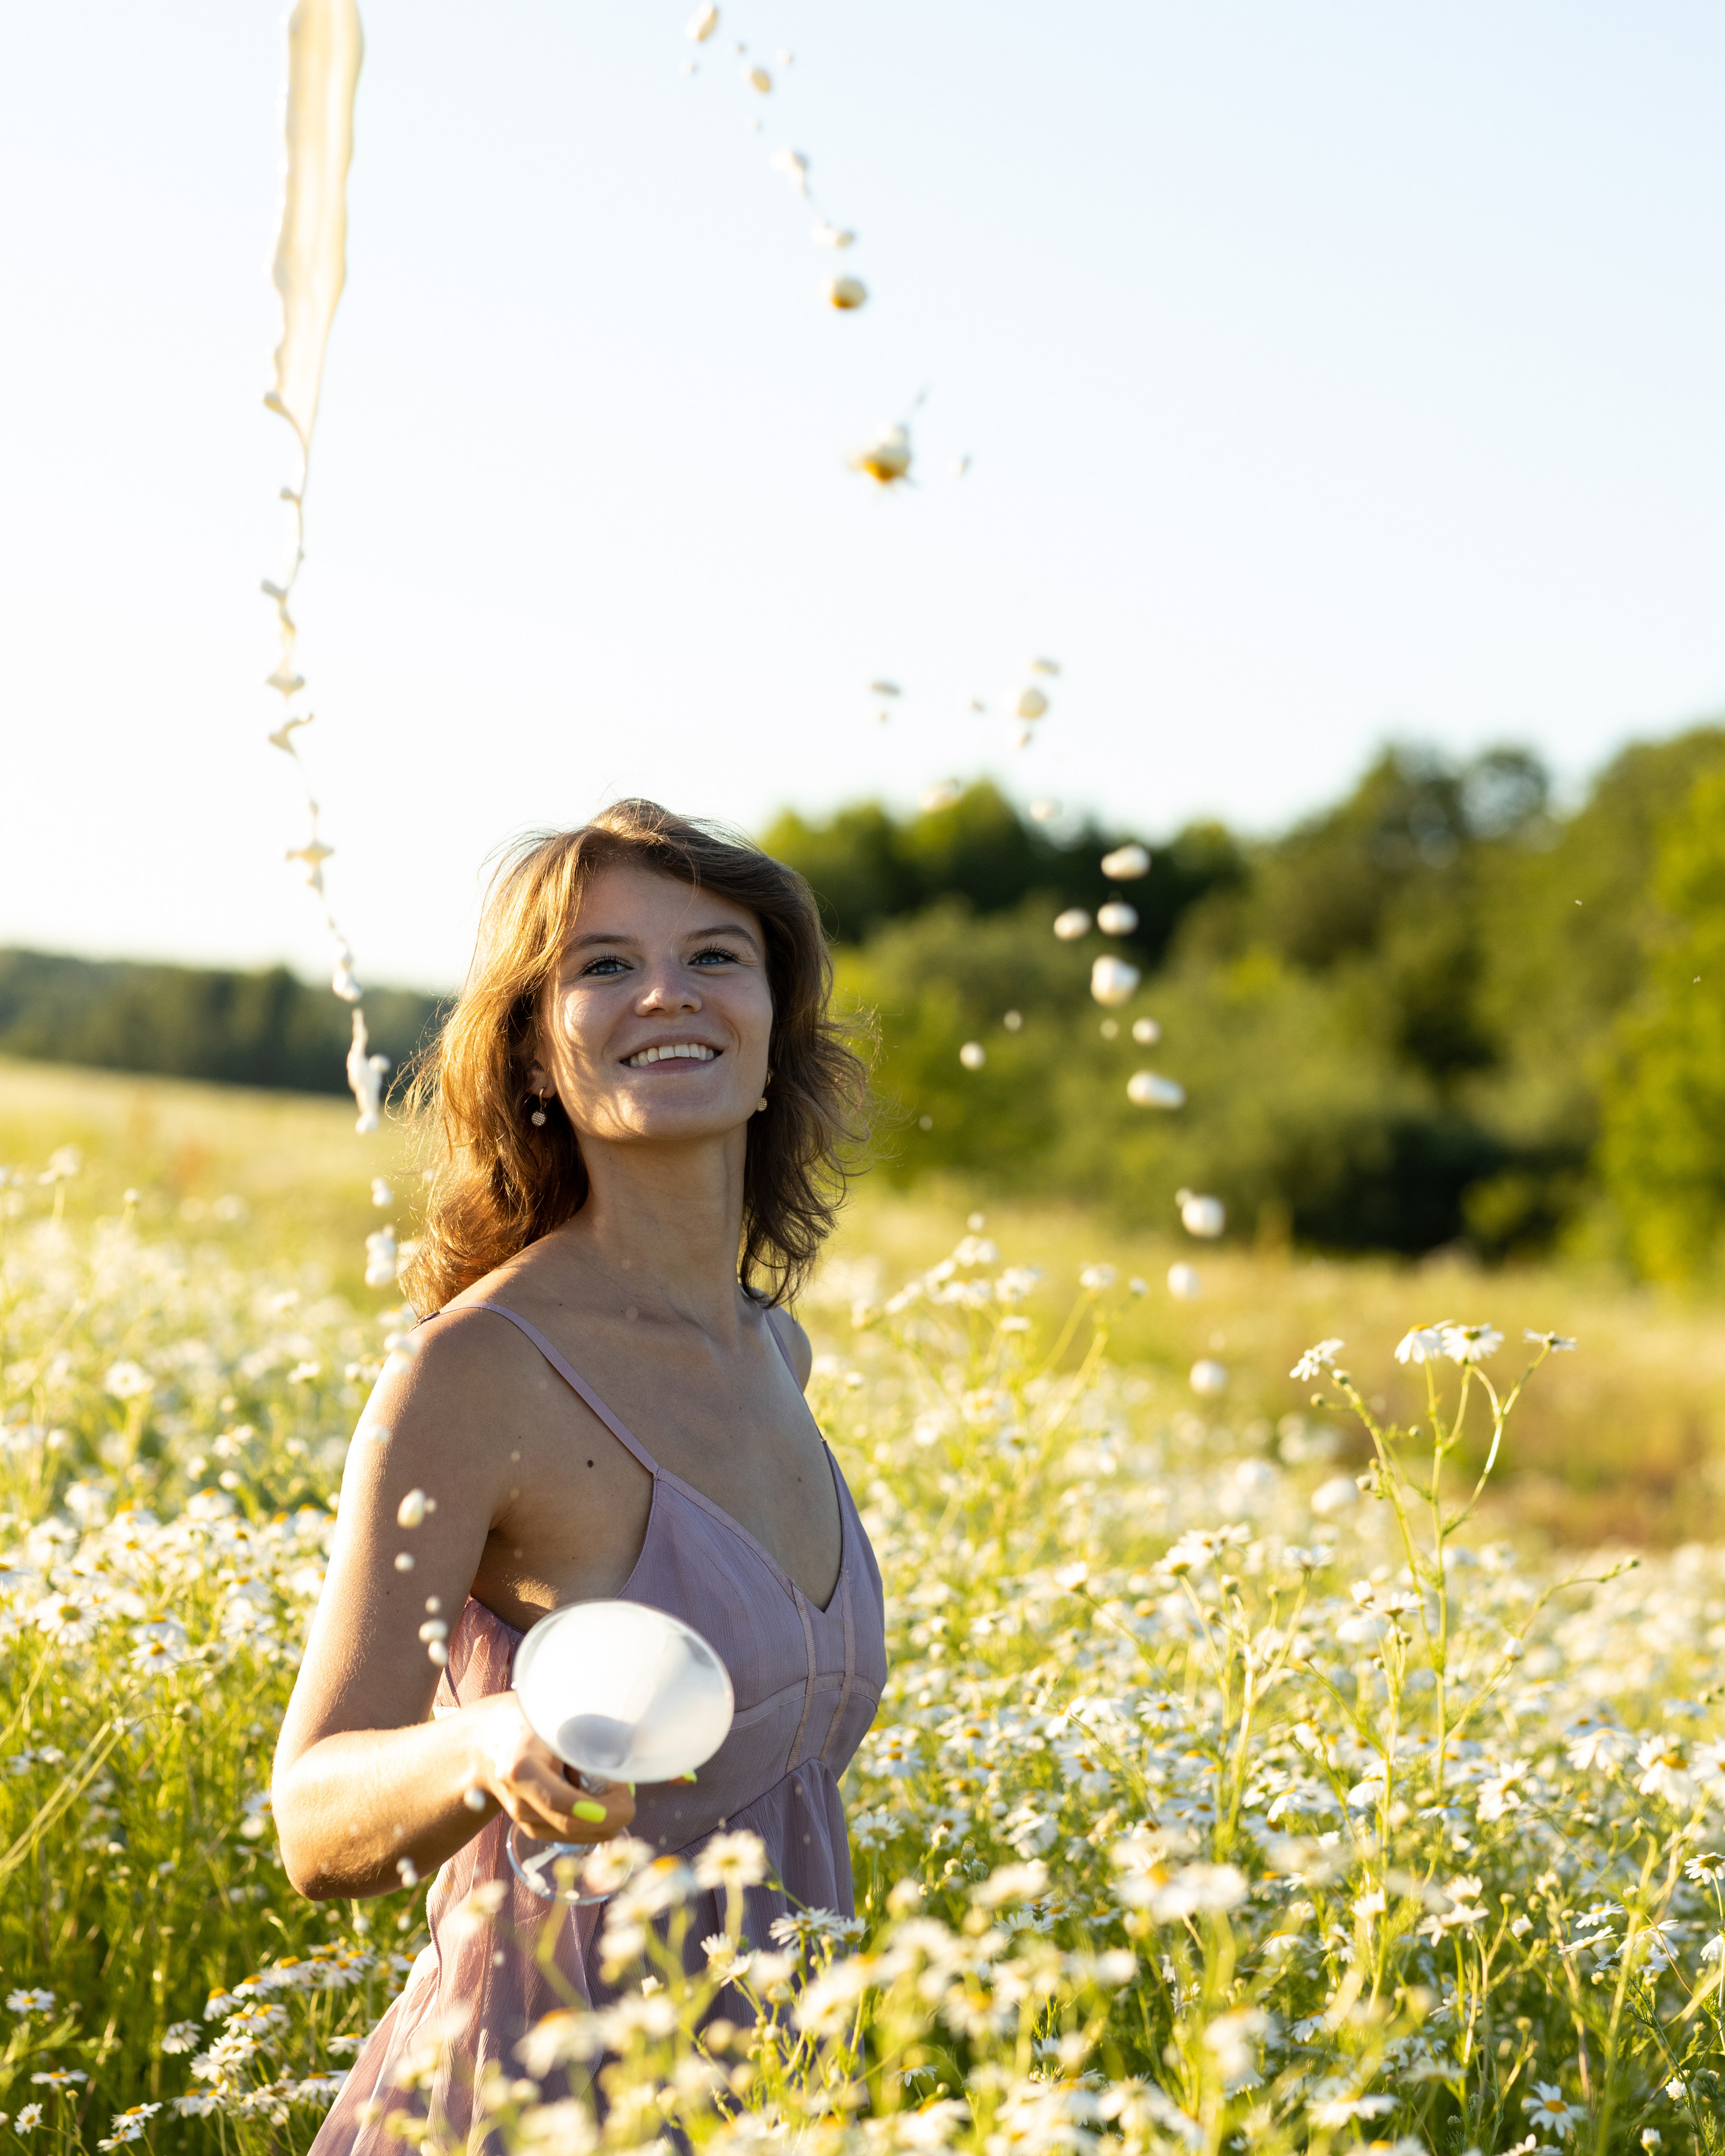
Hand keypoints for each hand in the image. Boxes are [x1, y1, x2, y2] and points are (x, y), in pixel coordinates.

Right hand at [468, 1690, 634, 1843]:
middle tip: (626, 1786)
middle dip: (612, 1813)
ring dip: (604, 1816)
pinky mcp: (533, 1830)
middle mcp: (519, 1803)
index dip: (598, 1808)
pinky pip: (574, 1835)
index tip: (626, 1801)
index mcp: (522, 1770)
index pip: (561, 1801)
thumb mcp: (554, 1719)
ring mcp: (524, 1821)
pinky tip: (594, 1795)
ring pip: (579, 1835)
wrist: (487, 1743)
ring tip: (604, 1783)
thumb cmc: (528, 1723)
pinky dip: (594, 1820)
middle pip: (574, 1825)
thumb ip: (586, 1735)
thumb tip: (630, 1753)